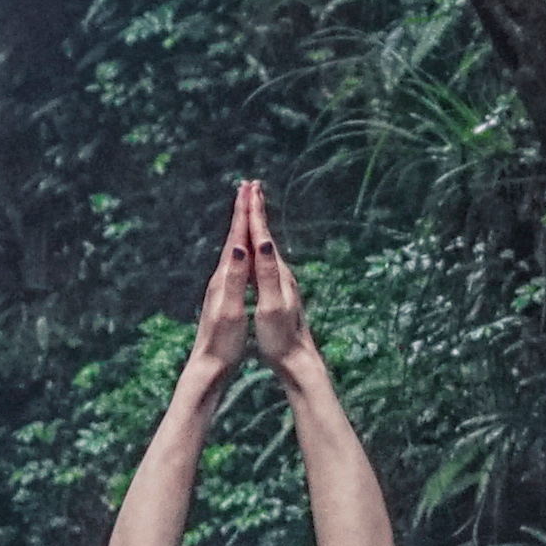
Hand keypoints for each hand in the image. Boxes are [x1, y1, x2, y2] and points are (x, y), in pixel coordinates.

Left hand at [180, 179, 263, 382]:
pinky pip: (235, 263)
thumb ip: (234, 278)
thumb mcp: (230, 309)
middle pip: (233, 237)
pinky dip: (241, 248)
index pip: (236, 238)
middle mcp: (220, 277)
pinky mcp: (224, 296)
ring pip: (233, 248)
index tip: (250, 188)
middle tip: (248, 187)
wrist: (208, 366)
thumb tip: (237, 248)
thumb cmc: (222, 341)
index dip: (244, 213)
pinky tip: (243, 251)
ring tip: (246, 210)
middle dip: (242, 212)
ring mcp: (221, 286)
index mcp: (224, 277)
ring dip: (241, 227)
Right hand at [236, 180, 322, 378]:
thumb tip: (264, 243)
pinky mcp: (277, 291)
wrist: (297, 360)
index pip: (261, 235)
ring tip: (251, 208)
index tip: (248, 188)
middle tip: (250, 186)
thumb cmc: (280, 337)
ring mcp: (280, 281)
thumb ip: (267, 273)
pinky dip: (257, 245)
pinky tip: (257, 247)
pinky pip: (264, 259)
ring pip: (265, 245)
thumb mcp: (271, 305)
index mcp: (276, 273)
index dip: (253, 212)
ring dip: (257, 224)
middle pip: (265, 234)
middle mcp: (280, 273)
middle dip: (256, 210)